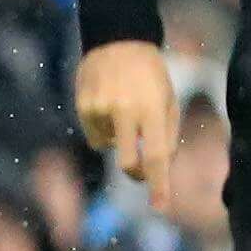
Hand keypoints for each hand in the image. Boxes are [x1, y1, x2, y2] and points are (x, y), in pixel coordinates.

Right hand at [77, 41, 178, 190]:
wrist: (118, 42)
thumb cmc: (151, 76)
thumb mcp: (168, 100)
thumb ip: (166, 135)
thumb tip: (158, 168)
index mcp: (153, 109)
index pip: (157, 156)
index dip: (159, 184)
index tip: (161, 207)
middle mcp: (125, 111)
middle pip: (128, 163)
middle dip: (137, 173)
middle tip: (143, 173)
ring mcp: (100, 110)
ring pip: (110, 148)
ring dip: (120, 140)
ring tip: (125, 110)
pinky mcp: (82, 108)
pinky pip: (95, 137)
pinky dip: (104, 131)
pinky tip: (109, 107)